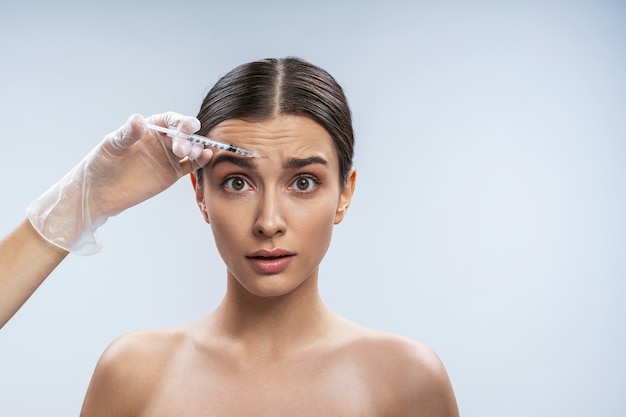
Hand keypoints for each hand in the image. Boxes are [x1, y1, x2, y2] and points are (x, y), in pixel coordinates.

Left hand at [27, 112, 212, 254]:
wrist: (100, 192)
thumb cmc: (102, 164)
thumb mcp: (112, 145)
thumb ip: (127, 133)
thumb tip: (138, 120)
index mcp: (150, 128)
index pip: (170, 120)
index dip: (181, 121)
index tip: (187, 126)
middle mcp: (162, 140)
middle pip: (183, 135)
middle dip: (187, 139)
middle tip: (180, 149)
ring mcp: (169, 157)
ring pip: (190, 149)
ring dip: (196, 149)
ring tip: (195, 153)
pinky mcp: (173, 173)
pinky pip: (191, 165)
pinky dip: (200, 161)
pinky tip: (206, 157)